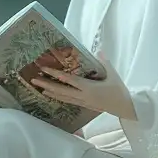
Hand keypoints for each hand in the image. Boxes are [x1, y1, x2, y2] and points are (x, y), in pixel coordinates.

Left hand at [22, 43, 136, 121]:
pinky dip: (57, 97)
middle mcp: (83, 96)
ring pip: (62, 97)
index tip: (45, 70)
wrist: (123, 107)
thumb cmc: (118, 90)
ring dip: (50, 92)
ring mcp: (82, 102)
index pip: (70, 80)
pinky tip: (51, 95)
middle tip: (34, 80)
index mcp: (89, 88)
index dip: (56, 75)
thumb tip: (98, 50)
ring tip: (38, 87)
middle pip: (61, 91)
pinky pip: (67, 100)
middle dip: (47, 85)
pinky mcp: (83, 105)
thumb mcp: (112, 74)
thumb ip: (104, 62)